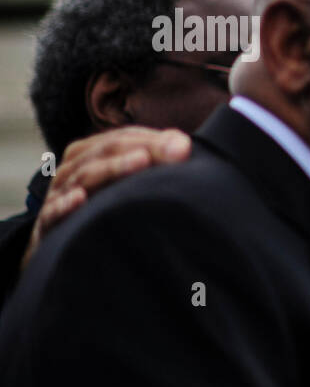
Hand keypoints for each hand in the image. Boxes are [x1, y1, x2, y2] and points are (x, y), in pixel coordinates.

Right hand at [21, 127, 191, 270]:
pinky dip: (65, 204)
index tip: (183, 145)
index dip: (152, 139)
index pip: (120, 139)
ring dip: (113, 168)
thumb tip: (184, 145)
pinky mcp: (47, 223)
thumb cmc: (100, 207)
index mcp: (88, 155)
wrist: (61, 247)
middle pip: (106, 152)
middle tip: (174, 151)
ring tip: (142, 161)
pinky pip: (53, 211)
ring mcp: (58, 195)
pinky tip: (80, 199)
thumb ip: (152, 161)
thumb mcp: (122, 183)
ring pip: (85, 176)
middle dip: (142, 148)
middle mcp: (72, 170)